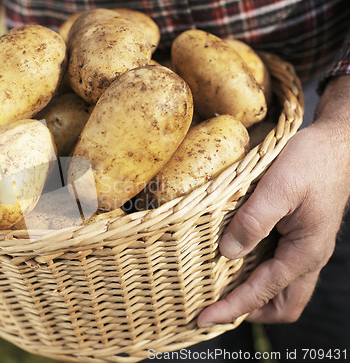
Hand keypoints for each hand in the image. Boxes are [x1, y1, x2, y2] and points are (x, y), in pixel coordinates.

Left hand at [198, 75, 349, 326]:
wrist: (337, 144)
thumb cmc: (312, 162)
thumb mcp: (278, 187)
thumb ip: (254, 221)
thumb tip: (227, 253)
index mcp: (305, 252)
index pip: (262, 292)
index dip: (231, 308)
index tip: (203, 318)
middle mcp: (307, 257)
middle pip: (281, 305)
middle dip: (248, 311)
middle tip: (214, 306)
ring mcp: (304, 248)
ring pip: (282, 289)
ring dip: (253, 294)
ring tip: (220, 287)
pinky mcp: (298, 236)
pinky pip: (278, 267)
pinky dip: (257, 274)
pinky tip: (235, 259)